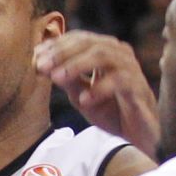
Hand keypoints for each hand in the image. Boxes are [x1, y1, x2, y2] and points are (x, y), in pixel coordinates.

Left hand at [34, 30, 159, 158]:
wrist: (137, 136)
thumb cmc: (110, 110)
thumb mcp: (80, 93)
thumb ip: (65, 78)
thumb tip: (40, 64)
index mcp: (105, 52)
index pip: (79, 39)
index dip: (56, 45)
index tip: (35, 56)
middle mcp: (120, 55)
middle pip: (89, 43)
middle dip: (62, 53)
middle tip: (42, 65)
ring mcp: (131, 70)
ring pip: (103, 55)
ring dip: (76, 65)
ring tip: (57, 78)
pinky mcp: (139, 89)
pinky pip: (119, 81)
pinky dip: (99, 88)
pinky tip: (84, 100)